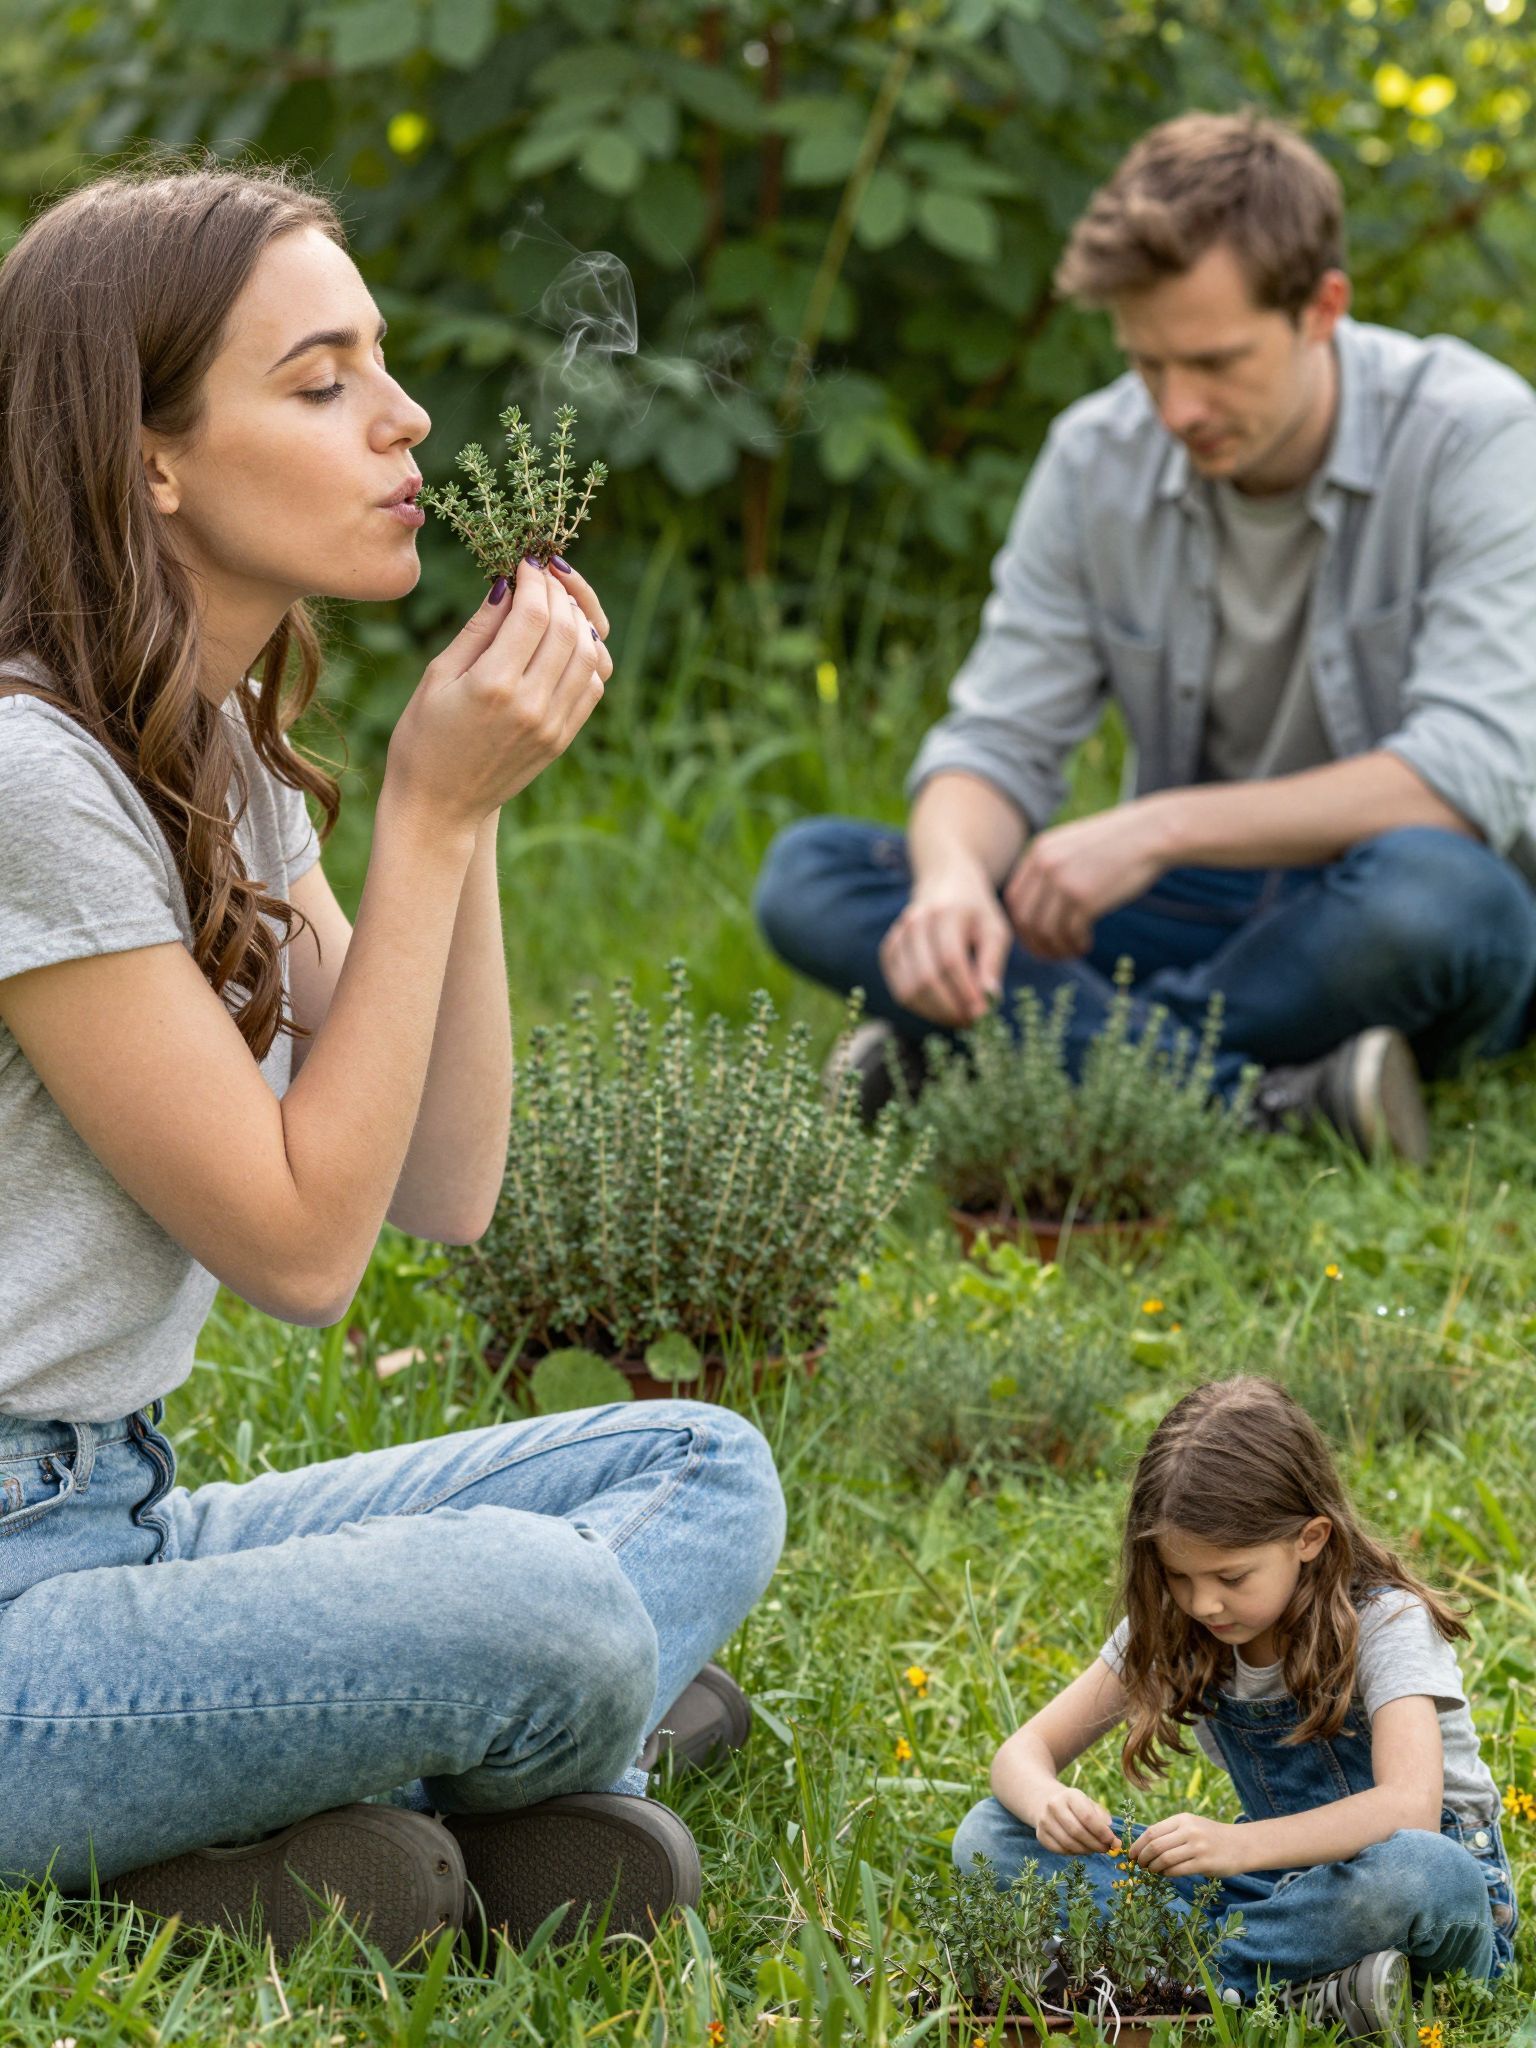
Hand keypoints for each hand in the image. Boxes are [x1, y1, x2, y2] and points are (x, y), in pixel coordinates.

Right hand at [383, 558, 612, 832]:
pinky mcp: (563, 738)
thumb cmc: (423, 737)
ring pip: (588, 654)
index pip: (533, 613)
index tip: (525, 561)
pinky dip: (586, 655)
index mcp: (493, 685)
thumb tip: (507, 584)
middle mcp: (531, 705)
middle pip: (567, 628)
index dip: (534, 578)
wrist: (439, 805)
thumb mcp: (438, 676)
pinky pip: (592, 685)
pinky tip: (565, 640)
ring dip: (577, 619)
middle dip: (558, 591)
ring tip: (555, 603)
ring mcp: (553, 725)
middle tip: (542, 575)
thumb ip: (478, 630)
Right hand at [879, 865, 1012, 1026]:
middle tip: (970, 1021)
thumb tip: (989, 999)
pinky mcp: (889, 949)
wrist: (944, 882)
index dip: (965, 992)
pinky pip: (898, 988)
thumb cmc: (976, 911)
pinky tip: (939, 1007)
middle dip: (949, 1008)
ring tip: (957, 1018)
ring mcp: (898, 936)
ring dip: (934, 1012)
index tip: (981, 1013)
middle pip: (926, 978)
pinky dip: (919, 1006)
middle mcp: (916, 922)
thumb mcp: (995, 930)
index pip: (951, 961)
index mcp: (946, 913)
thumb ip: (992, 963)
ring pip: (908, 988)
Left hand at [1003, 803, 1173, 960]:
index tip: (1037, 938)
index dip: (1022, 925)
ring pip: (1045, 931)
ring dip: (1058, 948)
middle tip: (1053, 953)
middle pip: (1024, 919)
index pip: (1013, 899)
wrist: (1151, 833)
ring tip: (1074, 950)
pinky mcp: (1085, 898)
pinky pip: (1070, 933)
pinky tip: (1087, 944)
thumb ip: (1051, 867)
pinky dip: (1076, 945)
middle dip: (1036, 943)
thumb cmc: (1117, 842)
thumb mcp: (1073, 844)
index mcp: (1038, 851)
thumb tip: (1039, 906)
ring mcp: (1063, 881)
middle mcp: (1045, 865)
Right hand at [1034, 1787, 1121, 1856]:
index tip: (1113, 1841)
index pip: (1087, 1817)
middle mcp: (1054, 1806)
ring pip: (1069, 1843)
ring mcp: (1044, 1821)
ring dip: (1086, 1851)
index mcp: (1069, 1795)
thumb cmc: (1075, 1805)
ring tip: (1094, 1849)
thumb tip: (1113, 1840)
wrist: (1046, 1801)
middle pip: (1078, 1832)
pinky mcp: (1041, 1835)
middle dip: (1095, 1844)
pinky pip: (1060, 1850)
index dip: (1102, 1832)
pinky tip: (1080, 1849)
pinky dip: (1074, 1853)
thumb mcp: (1089, 1803)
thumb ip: (1102, 1818)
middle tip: (1106, 1849)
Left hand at [1128, 1812, 1245, 1878]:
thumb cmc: (1212, 1836)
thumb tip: (1145, 1846)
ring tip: (1151, 1871)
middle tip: (1139, 1865)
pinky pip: (1178, 1870)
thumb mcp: (1192, 1825)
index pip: (1152, 1831)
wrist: (1241, 1844)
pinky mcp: (1205, 1863)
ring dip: (1153, 1867)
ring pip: (1165, 1858)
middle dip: (1143, 1857)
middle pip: (1156, 1845)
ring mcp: (1197, 1847)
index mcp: (1182, 1819)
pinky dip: (1167, 1874)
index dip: (1139, 1844)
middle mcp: (1189, 1830)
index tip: (1131, 1854)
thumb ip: (1172, 1832)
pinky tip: (1165, 1875)